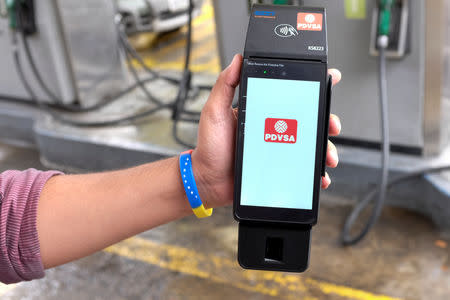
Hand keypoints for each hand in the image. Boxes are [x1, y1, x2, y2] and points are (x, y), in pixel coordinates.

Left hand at [192, 54, 341, 207]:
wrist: (208, 181)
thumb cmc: (210, 148)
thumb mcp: (214, 112)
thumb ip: (224, 86)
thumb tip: (237, 61)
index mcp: (261, 111)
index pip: (290, 96)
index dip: (311, 88)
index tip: (328, 81)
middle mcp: (272, 128)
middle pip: (307, 120)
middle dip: (326, 120)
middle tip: (332, 125)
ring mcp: (277, 148)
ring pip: (309, 144)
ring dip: (325, 148)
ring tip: (328, 156)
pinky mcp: (279, 168)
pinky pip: (302, 168)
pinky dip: (315, 172)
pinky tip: (320, 175)